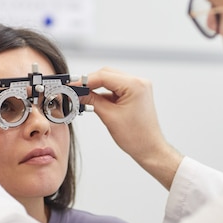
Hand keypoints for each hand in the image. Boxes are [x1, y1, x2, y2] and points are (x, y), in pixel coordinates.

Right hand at [81, 68, 182, 189]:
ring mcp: (138, 88)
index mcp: (135, 85)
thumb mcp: (109, 117)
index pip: (104, 76)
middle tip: (74, 91)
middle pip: (107, 74)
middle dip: (90, 82)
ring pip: (111, 80)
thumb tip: (78, 93)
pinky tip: (93, 100)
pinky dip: (104, 93)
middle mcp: (139, 83)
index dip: (85, 80)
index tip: (72, 86)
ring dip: (96, 87)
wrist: (150, 148)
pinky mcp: (135, 94)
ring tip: (82, 97)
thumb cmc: (137, 137)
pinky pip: (116, 88)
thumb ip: (92, 101)